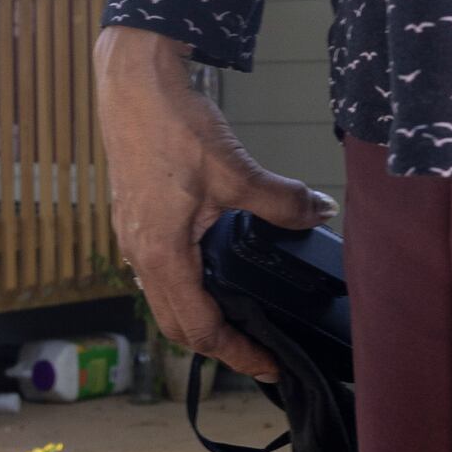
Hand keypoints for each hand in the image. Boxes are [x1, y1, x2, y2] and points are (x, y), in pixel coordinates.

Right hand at [95, 23, 328, 381]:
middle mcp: (139, 256)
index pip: (199, 329)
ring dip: (198, 318)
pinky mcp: (132, 221)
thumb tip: (320, 211)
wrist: (132, 84)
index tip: (268, 367)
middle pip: (176, 326)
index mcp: (162, 256)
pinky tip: (210, 272)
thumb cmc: (172, 126)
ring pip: (164, 300)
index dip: (236, 354)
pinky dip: (185, 288)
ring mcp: (131, 239)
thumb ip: (280, 200)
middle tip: (258, 352)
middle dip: (217, 346)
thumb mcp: (235, 170)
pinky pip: (157, 274)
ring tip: (237, 319)